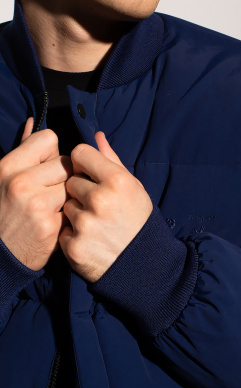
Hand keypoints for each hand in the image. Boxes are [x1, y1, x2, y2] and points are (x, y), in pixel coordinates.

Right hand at [0, 118, 71, 269]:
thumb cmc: (4, 211)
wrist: (1, 255)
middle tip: (48, 192)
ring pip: (72, 185)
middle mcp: (21, 182)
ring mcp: (37, 205)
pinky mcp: (52, 226)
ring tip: (50, 207)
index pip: (49, 138)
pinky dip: (67, 215)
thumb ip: (22, 149)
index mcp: (8, 166)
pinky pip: (73, 208)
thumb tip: (32, 121)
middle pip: (65, 162)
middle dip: (62, 176)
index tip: (45, 167)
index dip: (51, 153)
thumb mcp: (4, 177)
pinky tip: (53, 222)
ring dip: (67, 196)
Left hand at [59, 132, 152, 281]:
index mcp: (117, 181)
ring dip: (76, 213)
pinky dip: (72, 234)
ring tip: (96, 225)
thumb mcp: (134, 188)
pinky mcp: (74, 246)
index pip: (79, 153)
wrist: (143, 265)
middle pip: (70, 180)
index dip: (83, 163)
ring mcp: (85, 224)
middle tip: (98, 206)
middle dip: (80, 191)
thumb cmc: (138, 221)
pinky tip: (90, 239)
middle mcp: (100, 200)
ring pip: (65, 205)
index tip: (89, 174)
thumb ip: (112, 160)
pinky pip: (62, 229)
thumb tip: (96, 135)